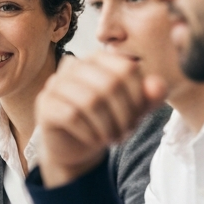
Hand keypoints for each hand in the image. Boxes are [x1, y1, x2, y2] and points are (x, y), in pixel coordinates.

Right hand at [34, 53, 165, 187]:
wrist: (75, 145)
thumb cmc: (106, 121)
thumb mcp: (134, 110)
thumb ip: (150, 97)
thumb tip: (158, 85)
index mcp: (98, 59)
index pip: (126, 69)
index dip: (139, 96)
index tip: (140, 116)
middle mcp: (74, 65)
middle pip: (109, 84)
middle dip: (124, 114)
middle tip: (127, 132)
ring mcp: (56, 83)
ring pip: (90, 101)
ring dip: (108, 126)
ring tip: (113, 138)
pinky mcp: (45, 104)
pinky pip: (71, 116)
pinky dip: (89, 132)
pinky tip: (94, 139)